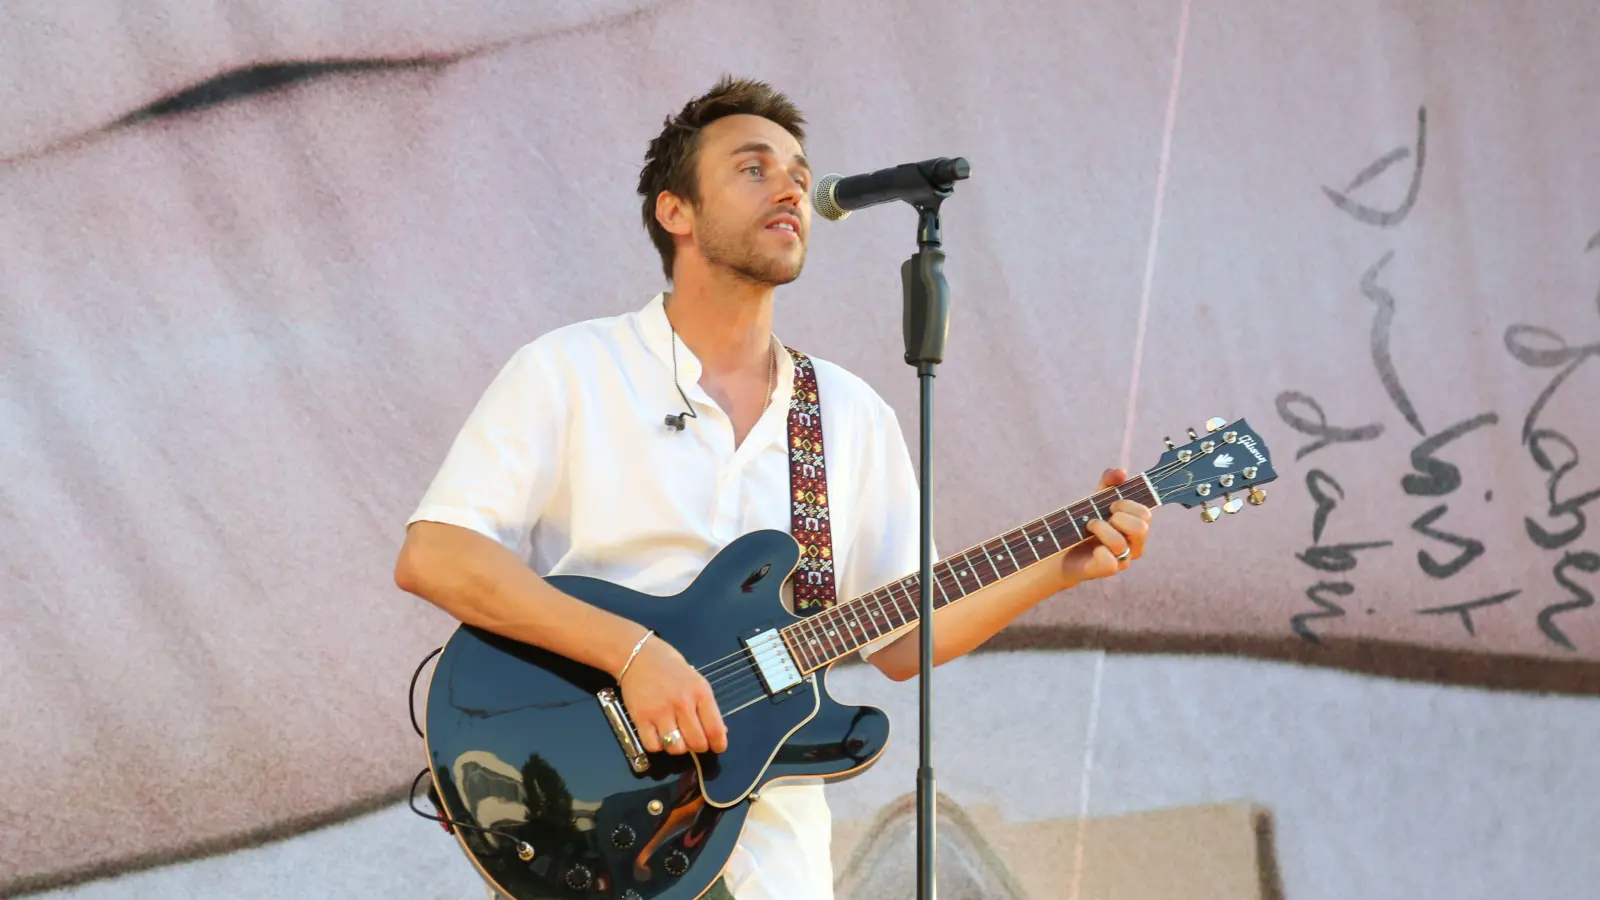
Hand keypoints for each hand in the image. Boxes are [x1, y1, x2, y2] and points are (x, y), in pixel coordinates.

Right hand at [619, 632, 728, 755]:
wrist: (638, 655)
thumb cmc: (669, 666)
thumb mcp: (696, 680)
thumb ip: (707, 706)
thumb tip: (719, 732)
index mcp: (700, 692)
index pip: (715, 729)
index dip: (718, 744)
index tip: (717, 746)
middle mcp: (682, 703)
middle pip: (697, 743)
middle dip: (698, 747)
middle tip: (693, 740)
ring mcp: (661, 712)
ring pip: (676, 748)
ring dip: (678, 747)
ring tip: (675, 737)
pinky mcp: (641, 718)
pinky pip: (653, 746)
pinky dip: (657, 745)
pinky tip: (658, 735)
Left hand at [1060, 468, 1152, 587]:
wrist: (1061, 547)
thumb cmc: (1085, 522)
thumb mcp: (1096, 498)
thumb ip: (1109, 482)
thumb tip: (1121, 473)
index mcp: (1136, 527)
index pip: (1146, 514)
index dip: (1128, 504)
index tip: (1111, 504)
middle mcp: (1134, 545)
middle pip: (1141, 528)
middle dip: (1118, 516)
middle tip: (1103, 516)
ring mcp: (1123, 559)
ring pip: (1120, 543)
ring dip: (1101, 529)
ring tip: (1089, 526)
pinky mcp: (1108, 570)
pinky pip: (1110, 561)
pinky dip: (1098, 549)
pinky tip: (1092, 547)